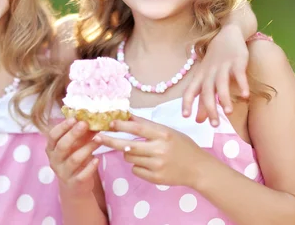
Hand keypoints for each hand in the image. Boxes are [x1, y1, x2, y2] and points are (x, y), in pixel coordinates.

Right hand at [45, 118, 99, 195]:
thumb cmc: (74, 159)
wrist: (75, 186)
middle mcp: (54, 161)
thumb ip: (82, 134)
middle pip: (62, 146)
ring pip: (74, 159)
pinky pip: (82, 175)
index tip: (74, 118)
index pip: (53, 136)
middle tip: (85, 124)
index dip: (62, 127)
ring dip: (87, 148)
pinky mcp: (73, 183)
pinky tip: (97, 159)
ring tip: (99, 140)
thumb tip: (93, 119)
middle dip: (73, 134)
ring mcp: (63, 173)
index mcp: (52, 149)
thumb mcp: (76, 146)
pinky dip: (90, 166)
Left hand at [93, 116, 208, 188]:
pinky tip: (149, 163)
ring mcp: (157, 165)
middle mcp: (159, 149)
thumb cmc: (182, 146)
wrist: (198, 168)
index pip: (138, 128)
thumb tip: (128, 117)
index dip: (122, 125)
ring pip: (129, 158)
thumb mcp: (168, 131)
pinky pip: (136, 170)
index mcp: (163, 134)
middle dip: (110, 141)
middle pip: (127, 146)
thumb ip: (148, 126)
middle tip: (97, 137)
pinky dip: (137, 165)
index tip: (109, 123)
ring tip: (140, 151)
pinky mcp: (155, 178)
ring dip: (128, 153)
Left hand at [182, 24, 249, 124]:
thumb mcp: (206, 77)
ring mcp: (223, 66)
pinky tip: (245, 96)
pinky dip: (242, 84)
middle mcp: (209, 72)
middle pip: (207, 91)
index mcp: (200, 77)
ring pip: (221, 84)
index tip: (187, 117)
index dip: (187, 103)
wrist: (228, 34)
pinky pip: (238, 74)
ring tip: (229, 112)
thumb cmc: (215, 60)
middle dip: (209, 108)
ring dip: (225, 98)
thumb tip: (198, 120)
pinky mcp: (237, 61)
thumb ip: (203, 99)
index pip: (190, 91)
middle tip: (214, 125)